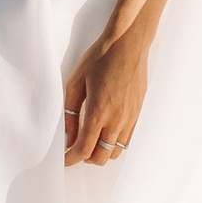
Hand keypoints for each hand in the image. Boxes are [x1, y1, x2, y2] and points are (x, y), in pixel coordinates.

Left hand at [63, 25, 149, 169]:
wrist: (128, 43)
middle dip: (84, 158)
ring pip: (115, 152)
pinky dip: (113, 144)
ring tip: (89, 141)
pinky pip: (126, 141)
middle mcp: (117, 120)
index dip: (70, 159)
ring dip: (100, 152)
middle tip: (73, 148)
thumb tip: (68, 137)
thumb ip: (70, 113)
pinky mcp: (138, 114)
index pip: (83, 149)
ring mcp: (130, 118)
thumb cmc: (100, 58)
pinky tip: (105, 132)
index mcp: (99, 112)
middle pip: (100, 157)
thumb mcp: (76, 82)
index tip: (63, 159)